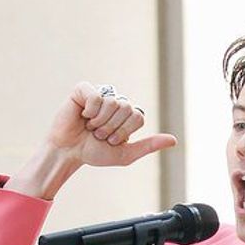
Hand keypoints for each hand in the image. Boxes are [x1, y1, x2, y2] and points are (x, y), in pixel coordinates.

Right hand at [45, 81, 176, 170]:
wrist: (70, 153)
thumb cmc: (94, 153)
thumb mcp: (125, 154)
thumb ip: (148, 146)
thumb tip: (173, 140)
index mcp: (126, 116)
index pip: (138, 117)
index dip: (125, 132)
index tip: (112, 141)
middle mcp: (115, 102)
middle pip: (126, 109)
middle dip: (112, 128)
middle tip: (99, 135)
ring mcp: (100, 94)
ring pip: (112, 103)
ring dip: (101, 122)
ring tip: (91, 127)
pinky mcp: (84, 90)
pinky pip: (96, 96)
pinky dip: (90, 111)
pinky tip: (83, 115)